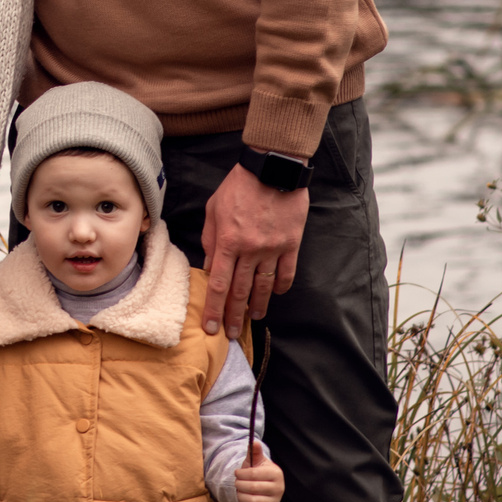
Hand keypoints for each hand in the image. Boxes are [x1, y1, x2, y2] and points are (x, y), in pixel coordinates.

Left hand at [199, 162, 305, 337]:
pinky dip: (280, 286)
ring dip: (257, 305)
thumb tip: (209, 267)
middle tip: (231, 334)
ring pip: (264, 285)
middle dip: (234, 315)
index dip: (215, 308)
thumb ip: (210, 240)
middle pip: (241, 291)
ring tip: (253, 319)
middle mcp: (251, 250)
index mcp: (228, 241)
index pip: (219, 284)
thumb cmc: (238, 186)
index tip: (212, 327)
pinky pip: (287, 272)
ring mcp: (273, 248)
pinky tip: (274, 295)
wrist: (272, 167)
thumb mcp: (214, 210)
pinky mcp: (291, 243)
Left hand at [234, 442, 282, 501]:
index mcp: (276, 474)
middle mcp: (279, 489)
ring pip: (252, 501)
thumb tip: (254, 441)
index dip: (241, 474)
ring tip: (239, 491)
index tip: (236, 473)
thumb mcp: (255, 461)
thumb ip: (254, 452)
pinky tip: (244, 501)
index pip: (253, 474)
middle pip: (252, 488)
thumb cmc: (257, 472)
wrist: (261, 487)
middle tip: (236, 483)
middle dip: (239, 485)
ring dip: (240, 496)